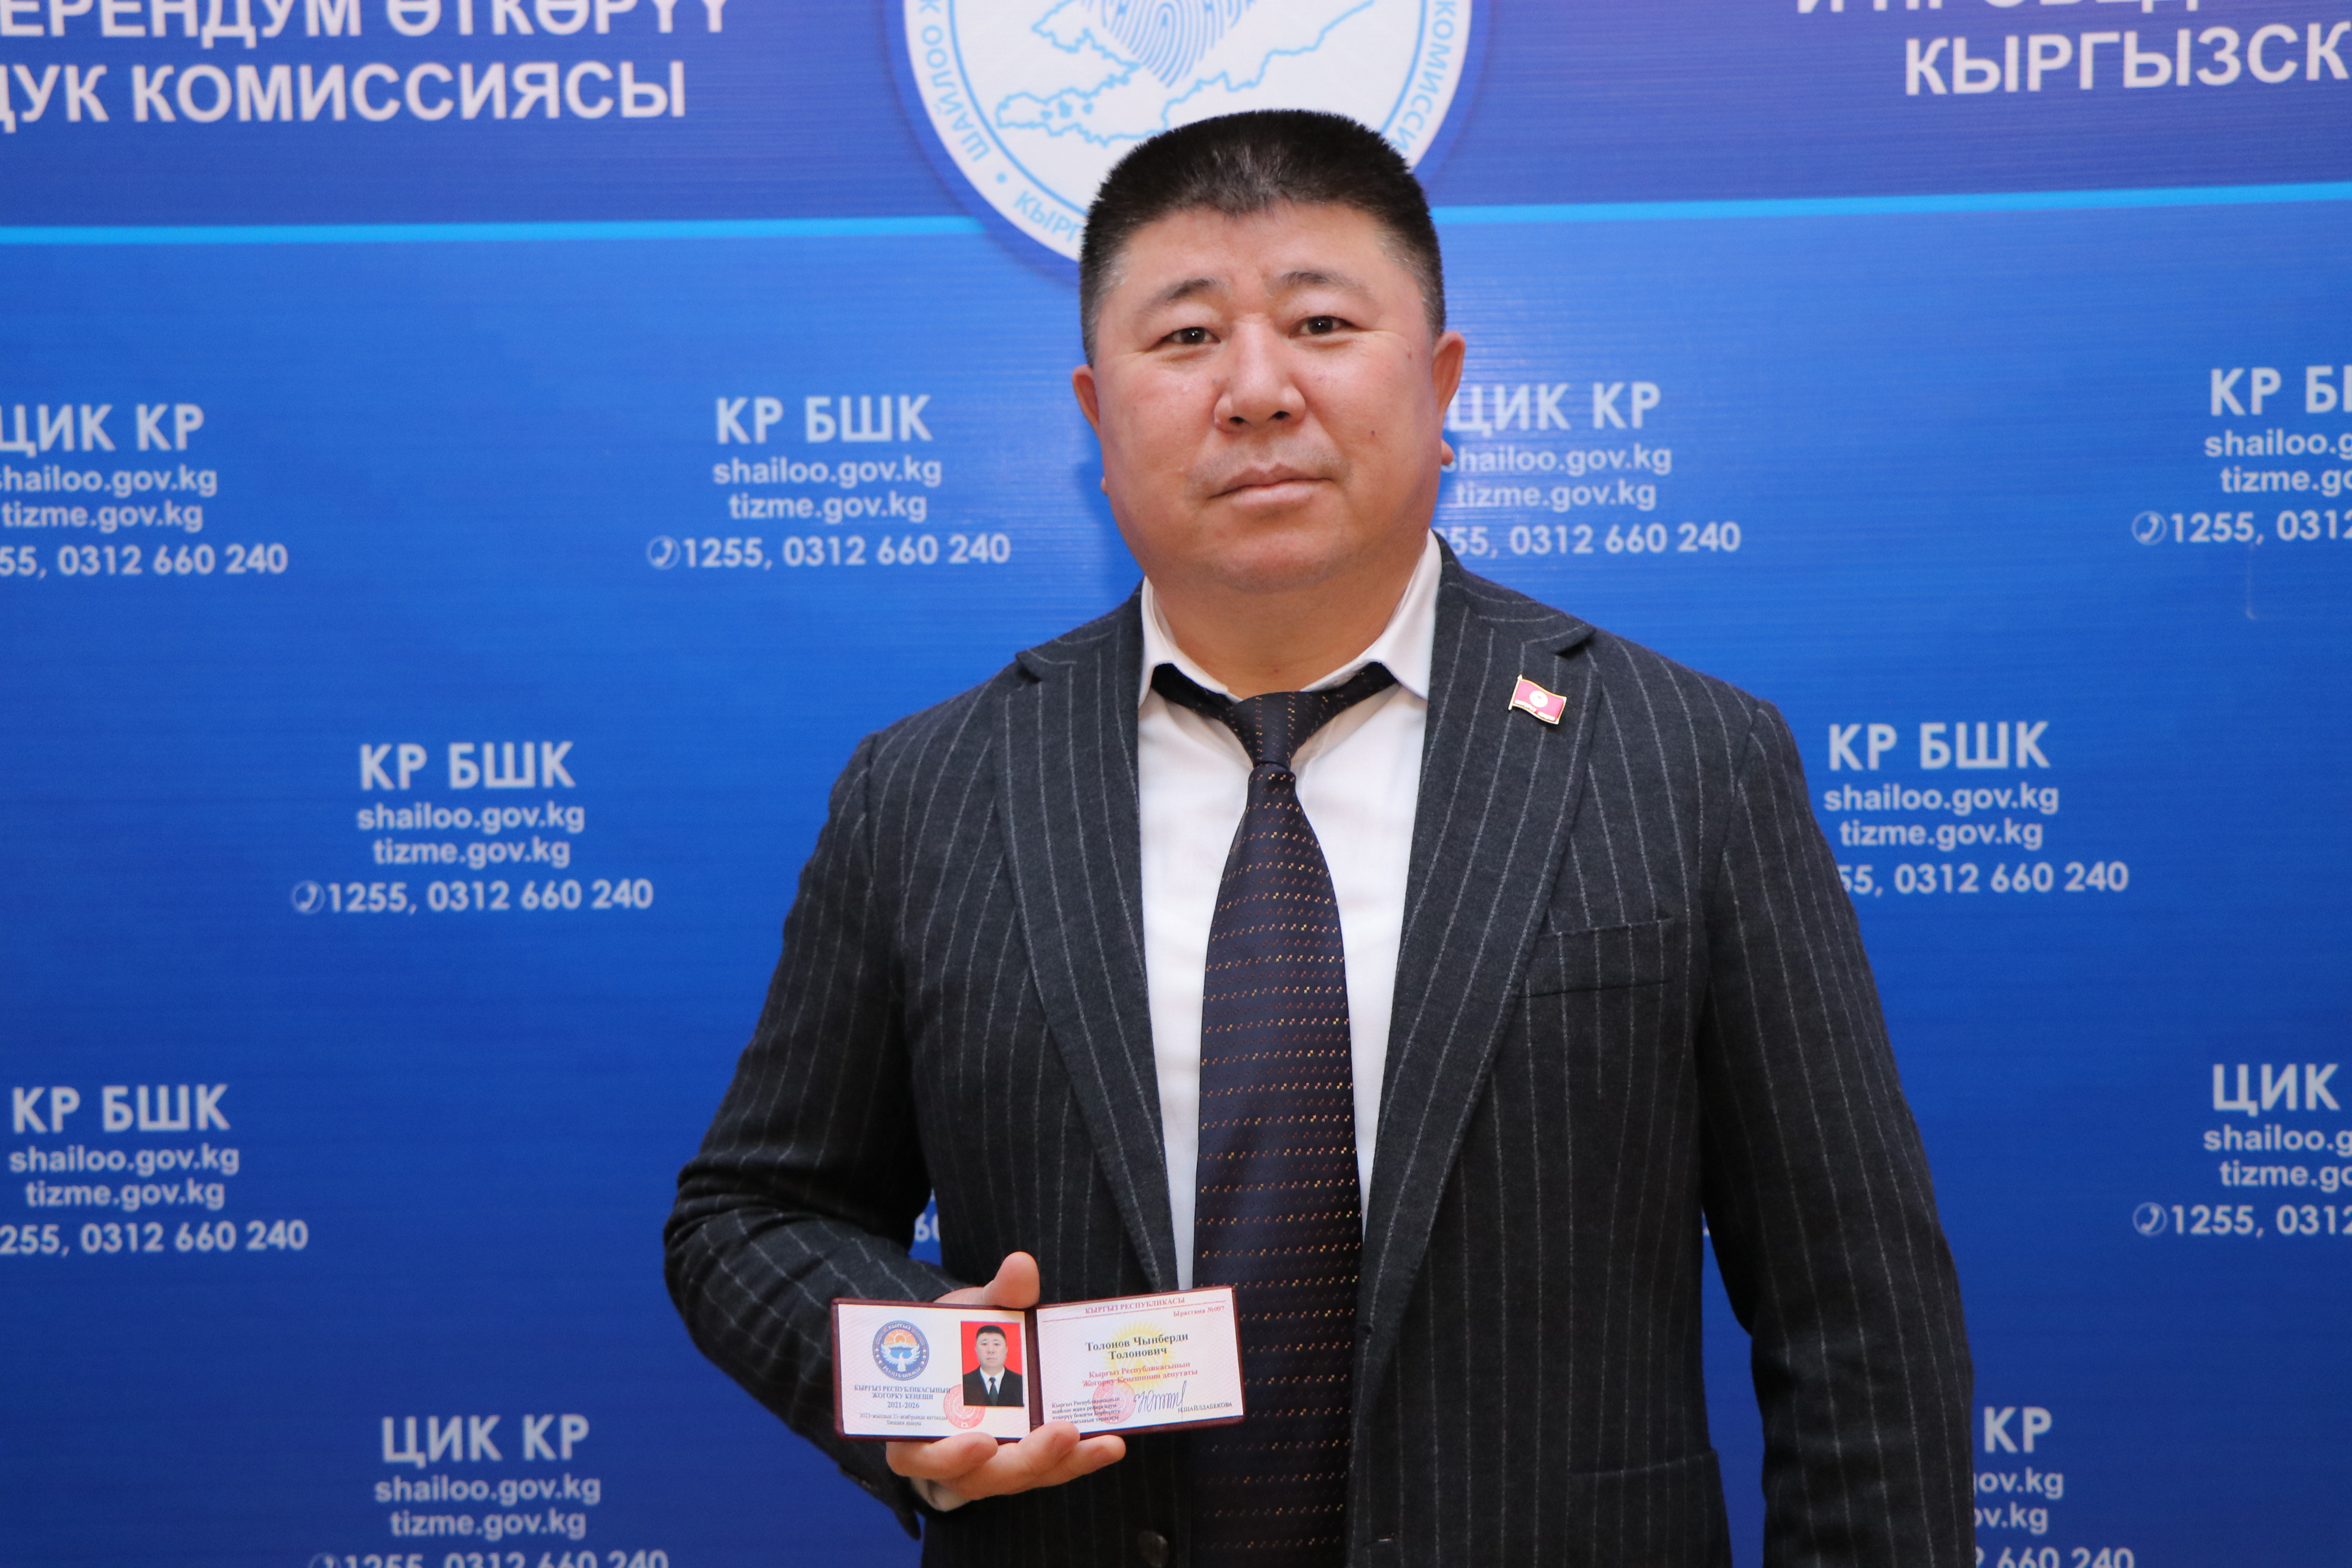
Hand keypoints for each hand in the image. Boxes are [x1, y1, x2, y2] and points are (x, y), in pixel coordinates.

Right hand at [884, 1252, 1126, 1502]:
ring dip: (1066, 1462)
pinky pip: (1051, 1467)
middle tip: (1063, 1432)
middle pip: (985, 1477)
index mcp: (916, 1429)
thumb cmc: (956, 1339)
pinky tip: (1112, 1442)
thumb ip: (995, 1296)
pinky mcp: (1026, 1461)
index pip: (920, 1458)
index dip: (948, 1456)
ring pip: (1025, 1476)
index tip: (981, 1442)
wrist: (971, 1350)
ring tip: (1104, 1442)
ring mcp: (993, 1466)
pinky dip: (1080, 1457)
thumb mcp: (968, 1315)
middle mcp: (952, 1459)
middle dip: (1028, 1458)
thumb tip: (1021, 1265)